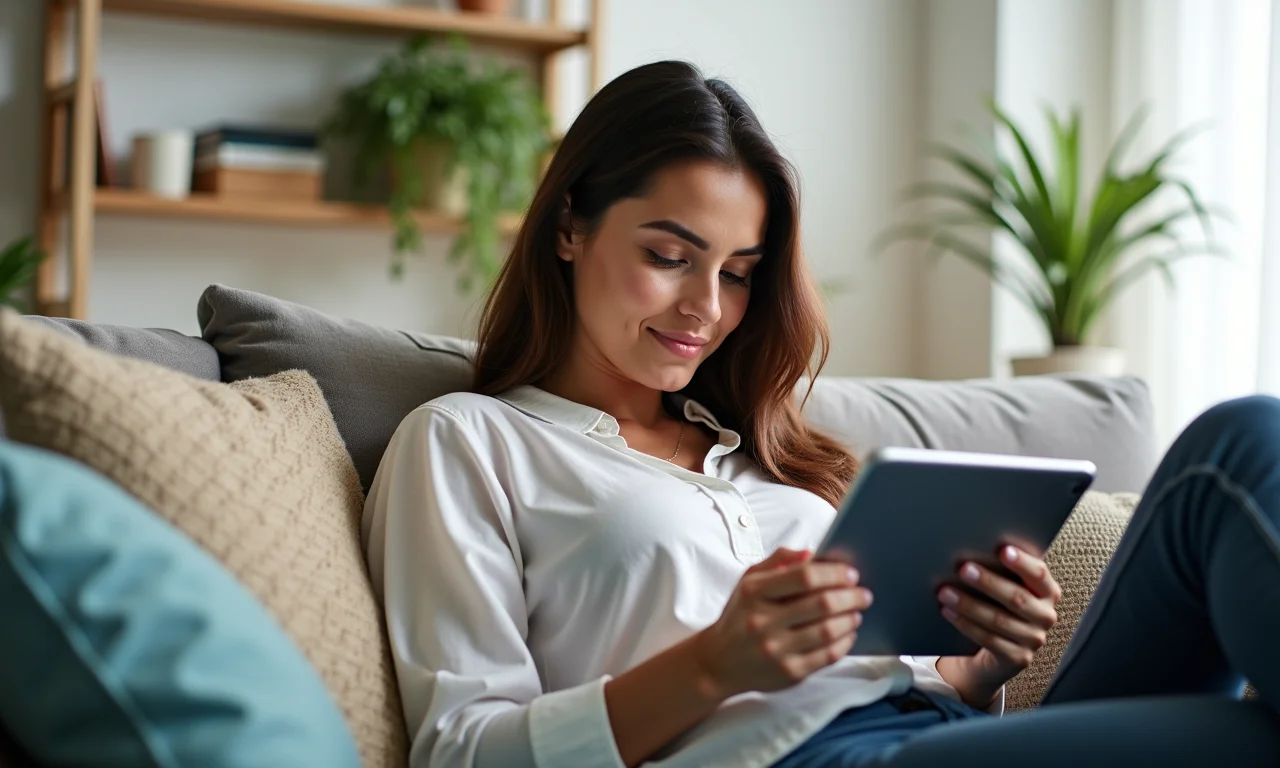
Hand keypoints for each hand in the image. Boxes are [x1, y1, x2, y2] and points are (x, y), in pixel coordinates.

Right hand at [693, 547, 873, 698]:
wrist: (718, 662)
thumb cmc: (740, 615)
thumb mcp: (748, 580)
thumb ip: (778, 560)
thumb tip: (812, 553)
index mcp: (754, 593)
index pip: (804, 576)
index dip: (833, 573)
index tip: (850, 573)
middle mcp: (763, 621)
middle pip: (821, 603)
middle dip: (850, 596)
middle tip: (864, 593)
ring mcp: (776, 650)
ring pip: (828, 630)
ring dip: (850, 618)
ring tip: (856, 612)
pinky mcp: (789, 673)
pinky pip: (828, 656)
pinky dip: (845, 642)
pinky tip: (847, 633)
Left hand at [935, 545, 1060, 707]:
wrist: (995, 651)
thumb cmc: (998, 606)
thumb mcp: (1004, 587)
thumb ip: (1000, 570)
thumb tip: (972, 546)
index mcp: (1048, 592)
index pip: (1039, 574)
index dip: (1022, 562)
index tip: (1002, 550)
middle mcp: (1046, 616)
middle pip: (1017, 598)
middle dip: (988, 582)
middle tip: (963, 569)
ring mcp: (1034, 639)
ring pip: (999, 620)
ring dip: (969, 604)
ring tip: (945, 591)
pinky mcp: (1018, 658)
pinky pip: (989, 639)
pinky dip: (966, 624)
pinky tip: (948, 612)